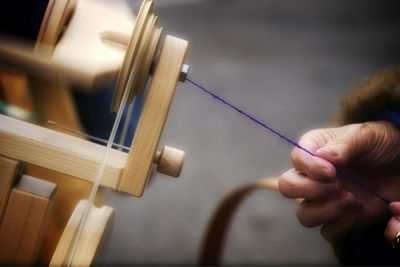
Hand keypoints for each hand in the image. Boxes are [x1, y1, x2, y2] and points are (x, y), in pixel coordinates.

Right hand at [279, 121, 399, 241]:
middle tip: (337, 186)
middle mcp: (313, 176)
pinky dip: (341, 225)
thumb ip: (343, 144)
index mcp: (314, 149)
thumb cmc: (382, 144)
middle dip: (309, 190)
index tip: (331, 172)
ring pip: (304, 215)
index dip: (309, 168)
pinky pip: (327, 232)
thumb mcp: (366, 136)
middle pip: (287, 188)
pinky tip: (358, 210)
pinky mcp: (339, 218)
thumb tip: (322, 157)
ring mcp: (324, 199)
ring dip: (326, 211)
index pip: (296, 159)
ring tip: (352, 199)